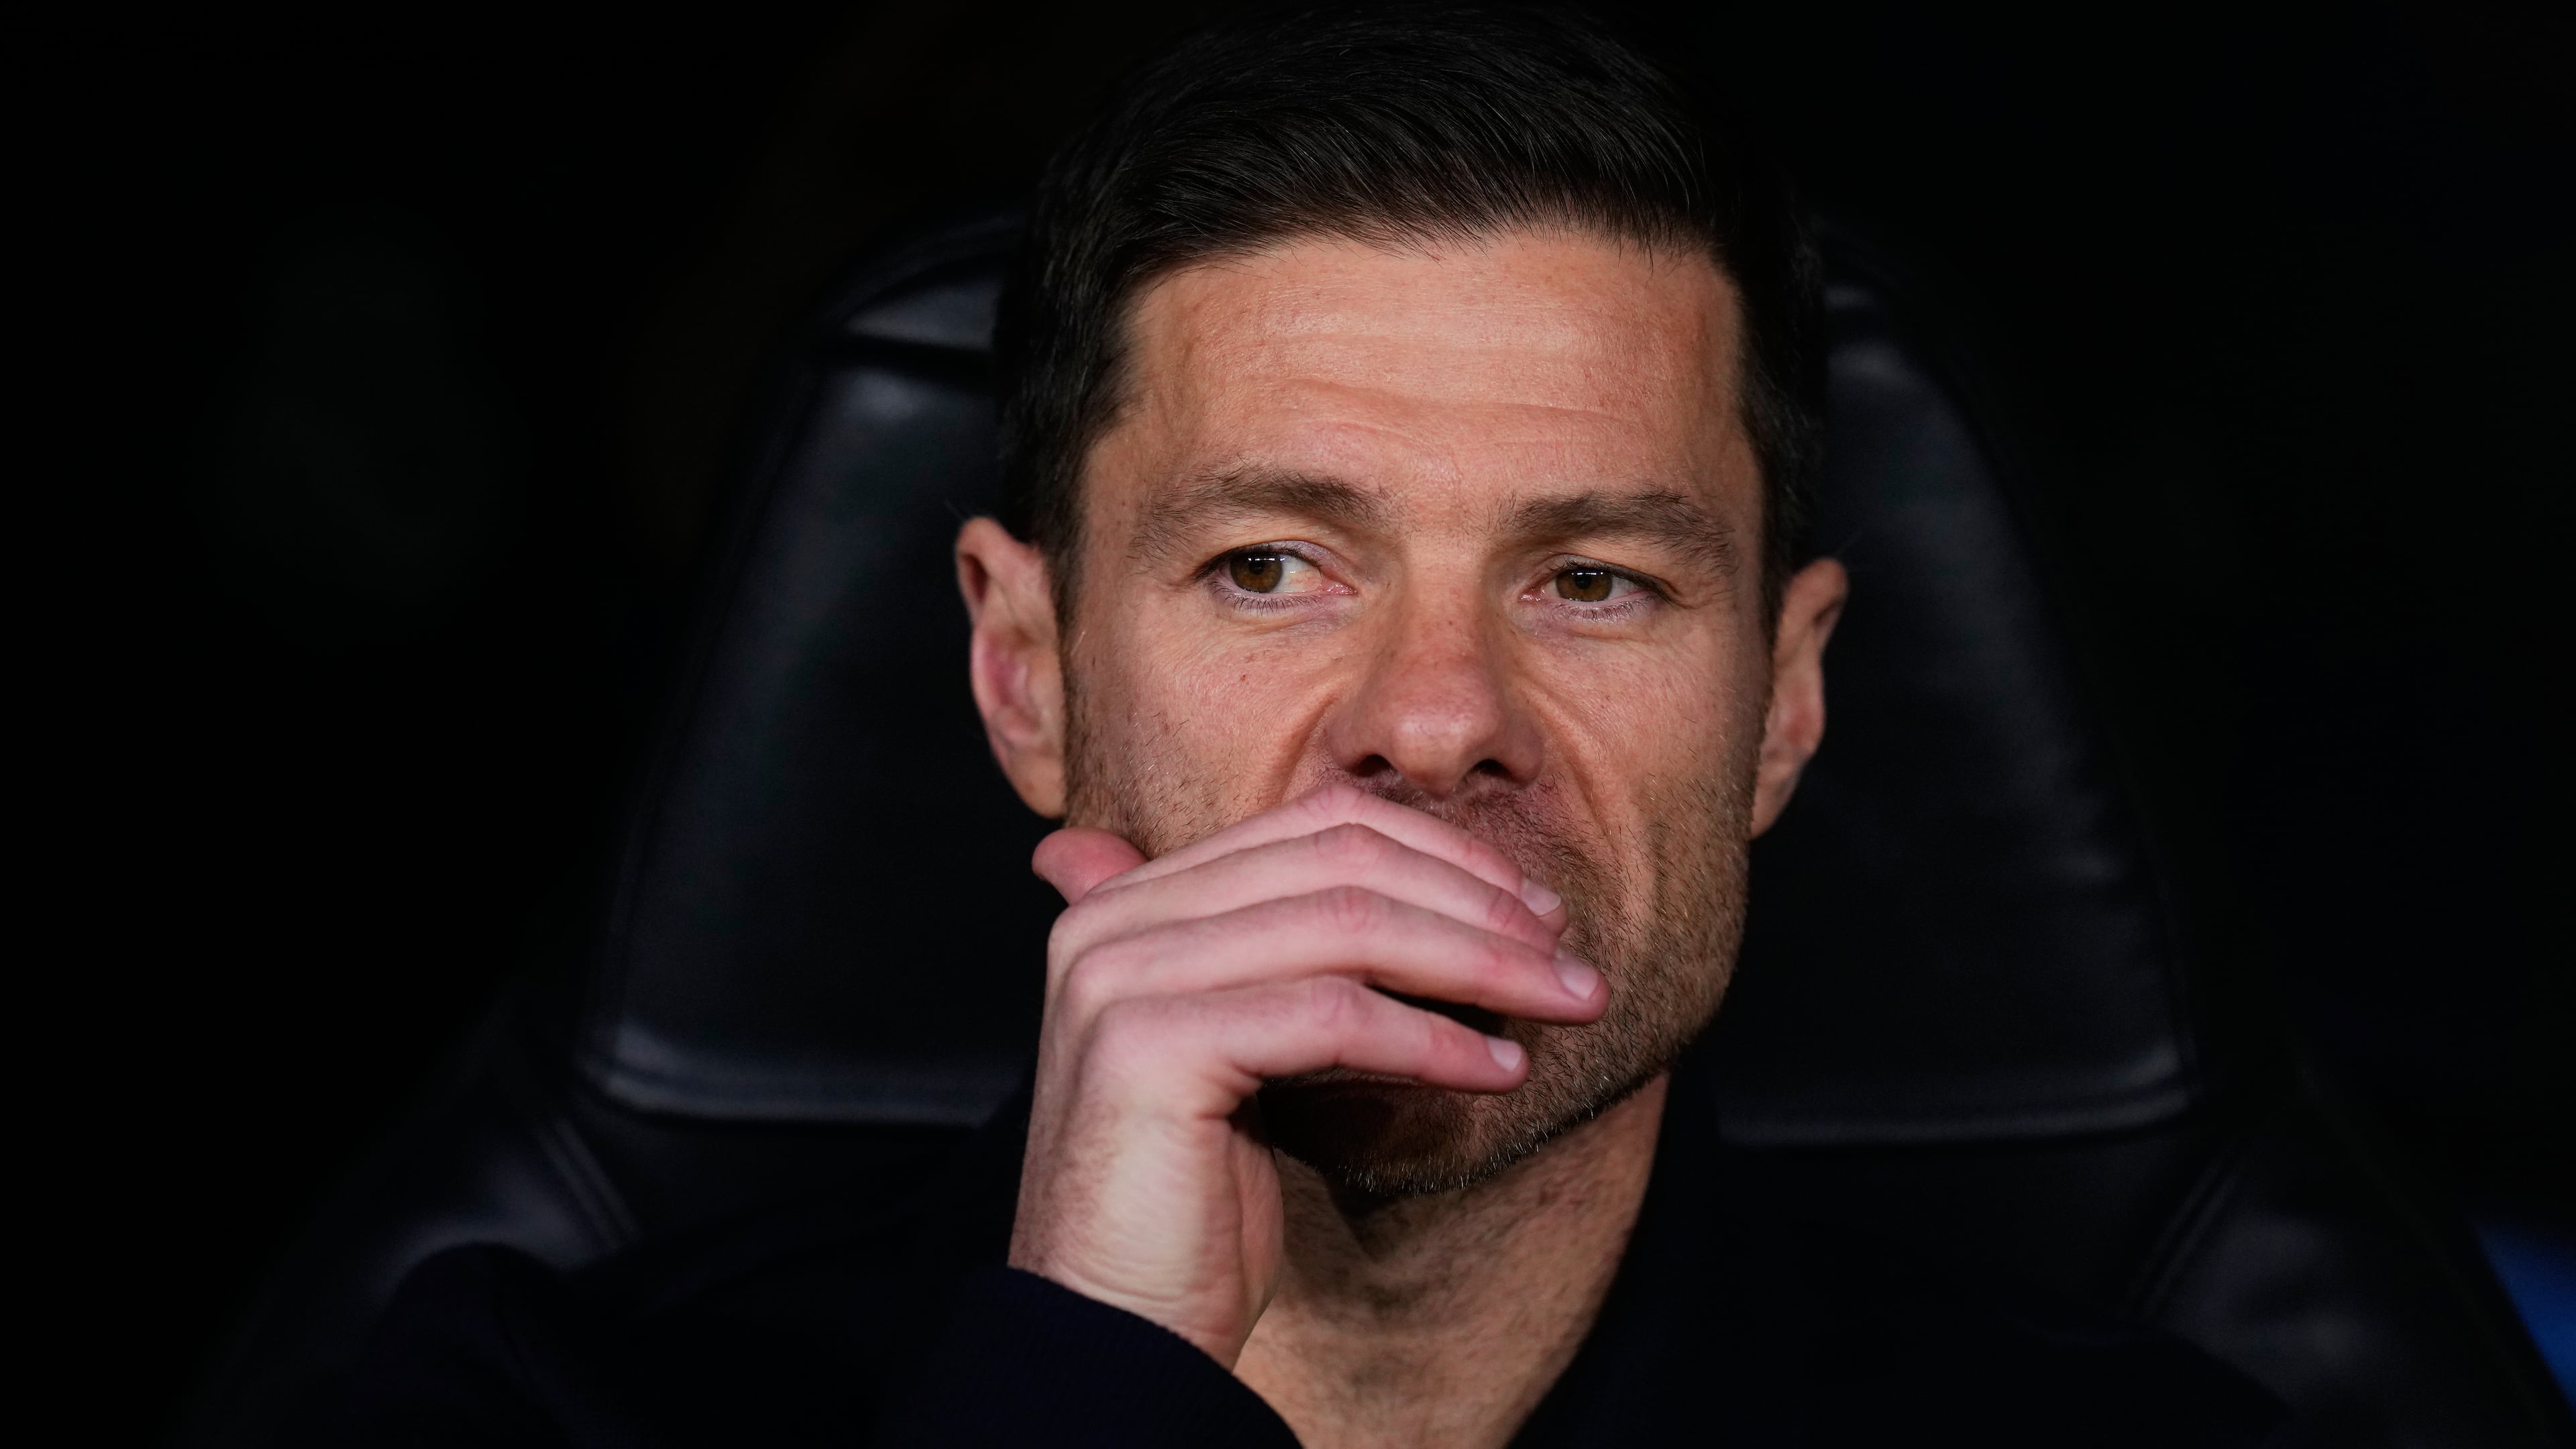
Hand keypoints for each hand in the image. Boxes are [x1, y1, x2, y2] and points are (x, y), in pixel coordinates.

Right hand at [1007, 784, 1606, 1365]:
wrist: (1114, 1332)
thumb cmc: (1191, 1207)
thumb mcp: (1256, 1052)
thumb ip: (1296, 960)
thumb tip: (1430, 891)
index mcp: (1130, 905)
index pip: (1315, 827)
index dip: (1442, 857)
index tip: (1535, 915)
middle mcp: (1111, 923)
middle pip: (1338, 865)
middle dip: (1477, 905)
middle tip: (1571, 956)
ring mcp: (1120, 979)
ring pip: (1346, 928)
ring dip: (1481, 963)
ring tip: (1564, 1002)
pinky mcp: (1149, 1048)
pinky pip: (1332, 1017)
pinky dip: (1433, 1039)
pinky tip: (1501, 1068)